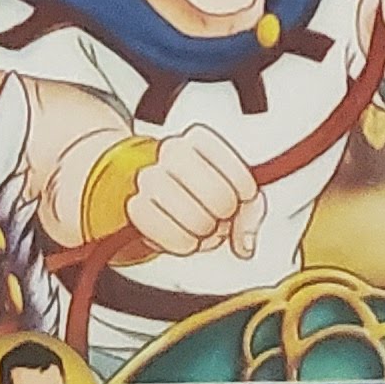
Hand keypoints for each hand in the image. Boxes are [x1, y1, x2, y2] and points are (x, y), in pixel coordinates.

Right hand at [118, 124, 264, 261]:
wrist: (148, 185)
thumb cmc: (195, 186)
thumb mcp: (231, 186)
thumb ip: (250, 209)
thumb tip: (244, 243)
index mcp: (200, 139)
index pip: (241, 178)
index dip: (245, 199)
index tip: (238, 198)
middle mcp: (172, 152)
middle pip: (219, 198)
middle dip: (224, 217)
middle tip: (217, 215)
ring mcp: (149, 177)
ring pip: (197, 220)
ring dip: (204, 233)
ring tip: (199, 225)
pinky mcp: (135, 205)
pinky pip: (173, 237)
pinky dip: (184, 244)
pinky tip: (184, 235)